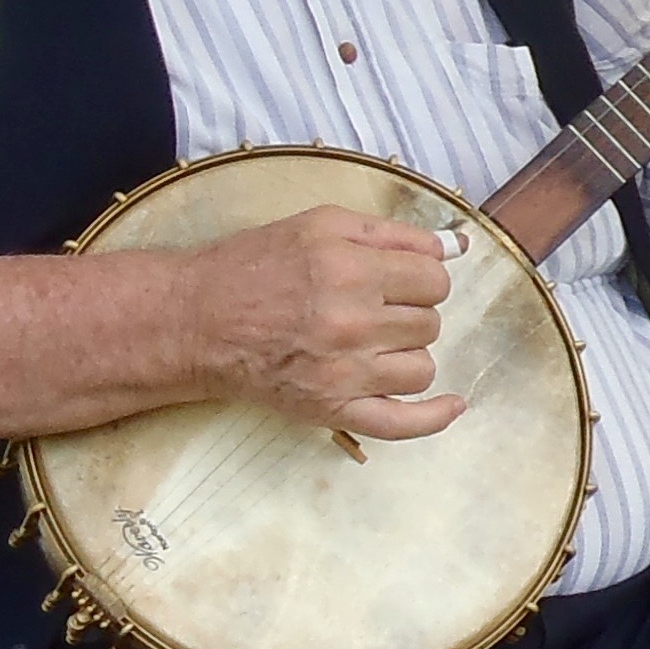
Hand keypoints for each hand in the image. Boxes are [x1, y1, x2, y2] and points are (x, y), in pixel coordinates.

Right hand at [187, 205, 465, 441]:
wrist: (193, 321)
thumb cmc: (252, 267)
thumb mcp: (321, 224)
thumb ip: (393, 234)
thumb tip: (456, 245)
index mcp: (351, 270)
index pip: (434, 279)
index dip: (418, 277)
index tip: (396, 279)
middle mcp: (351, 322)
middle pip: (430, 322)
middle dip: (407, 312)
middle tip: (367, 307)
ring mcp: (344, 372)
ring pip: (422, 367)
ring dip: (405, 353)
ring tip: (369, 342)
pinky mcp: (331, 409)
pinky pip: (401, 423)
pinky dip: (433, 417)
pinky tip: (454, 405)